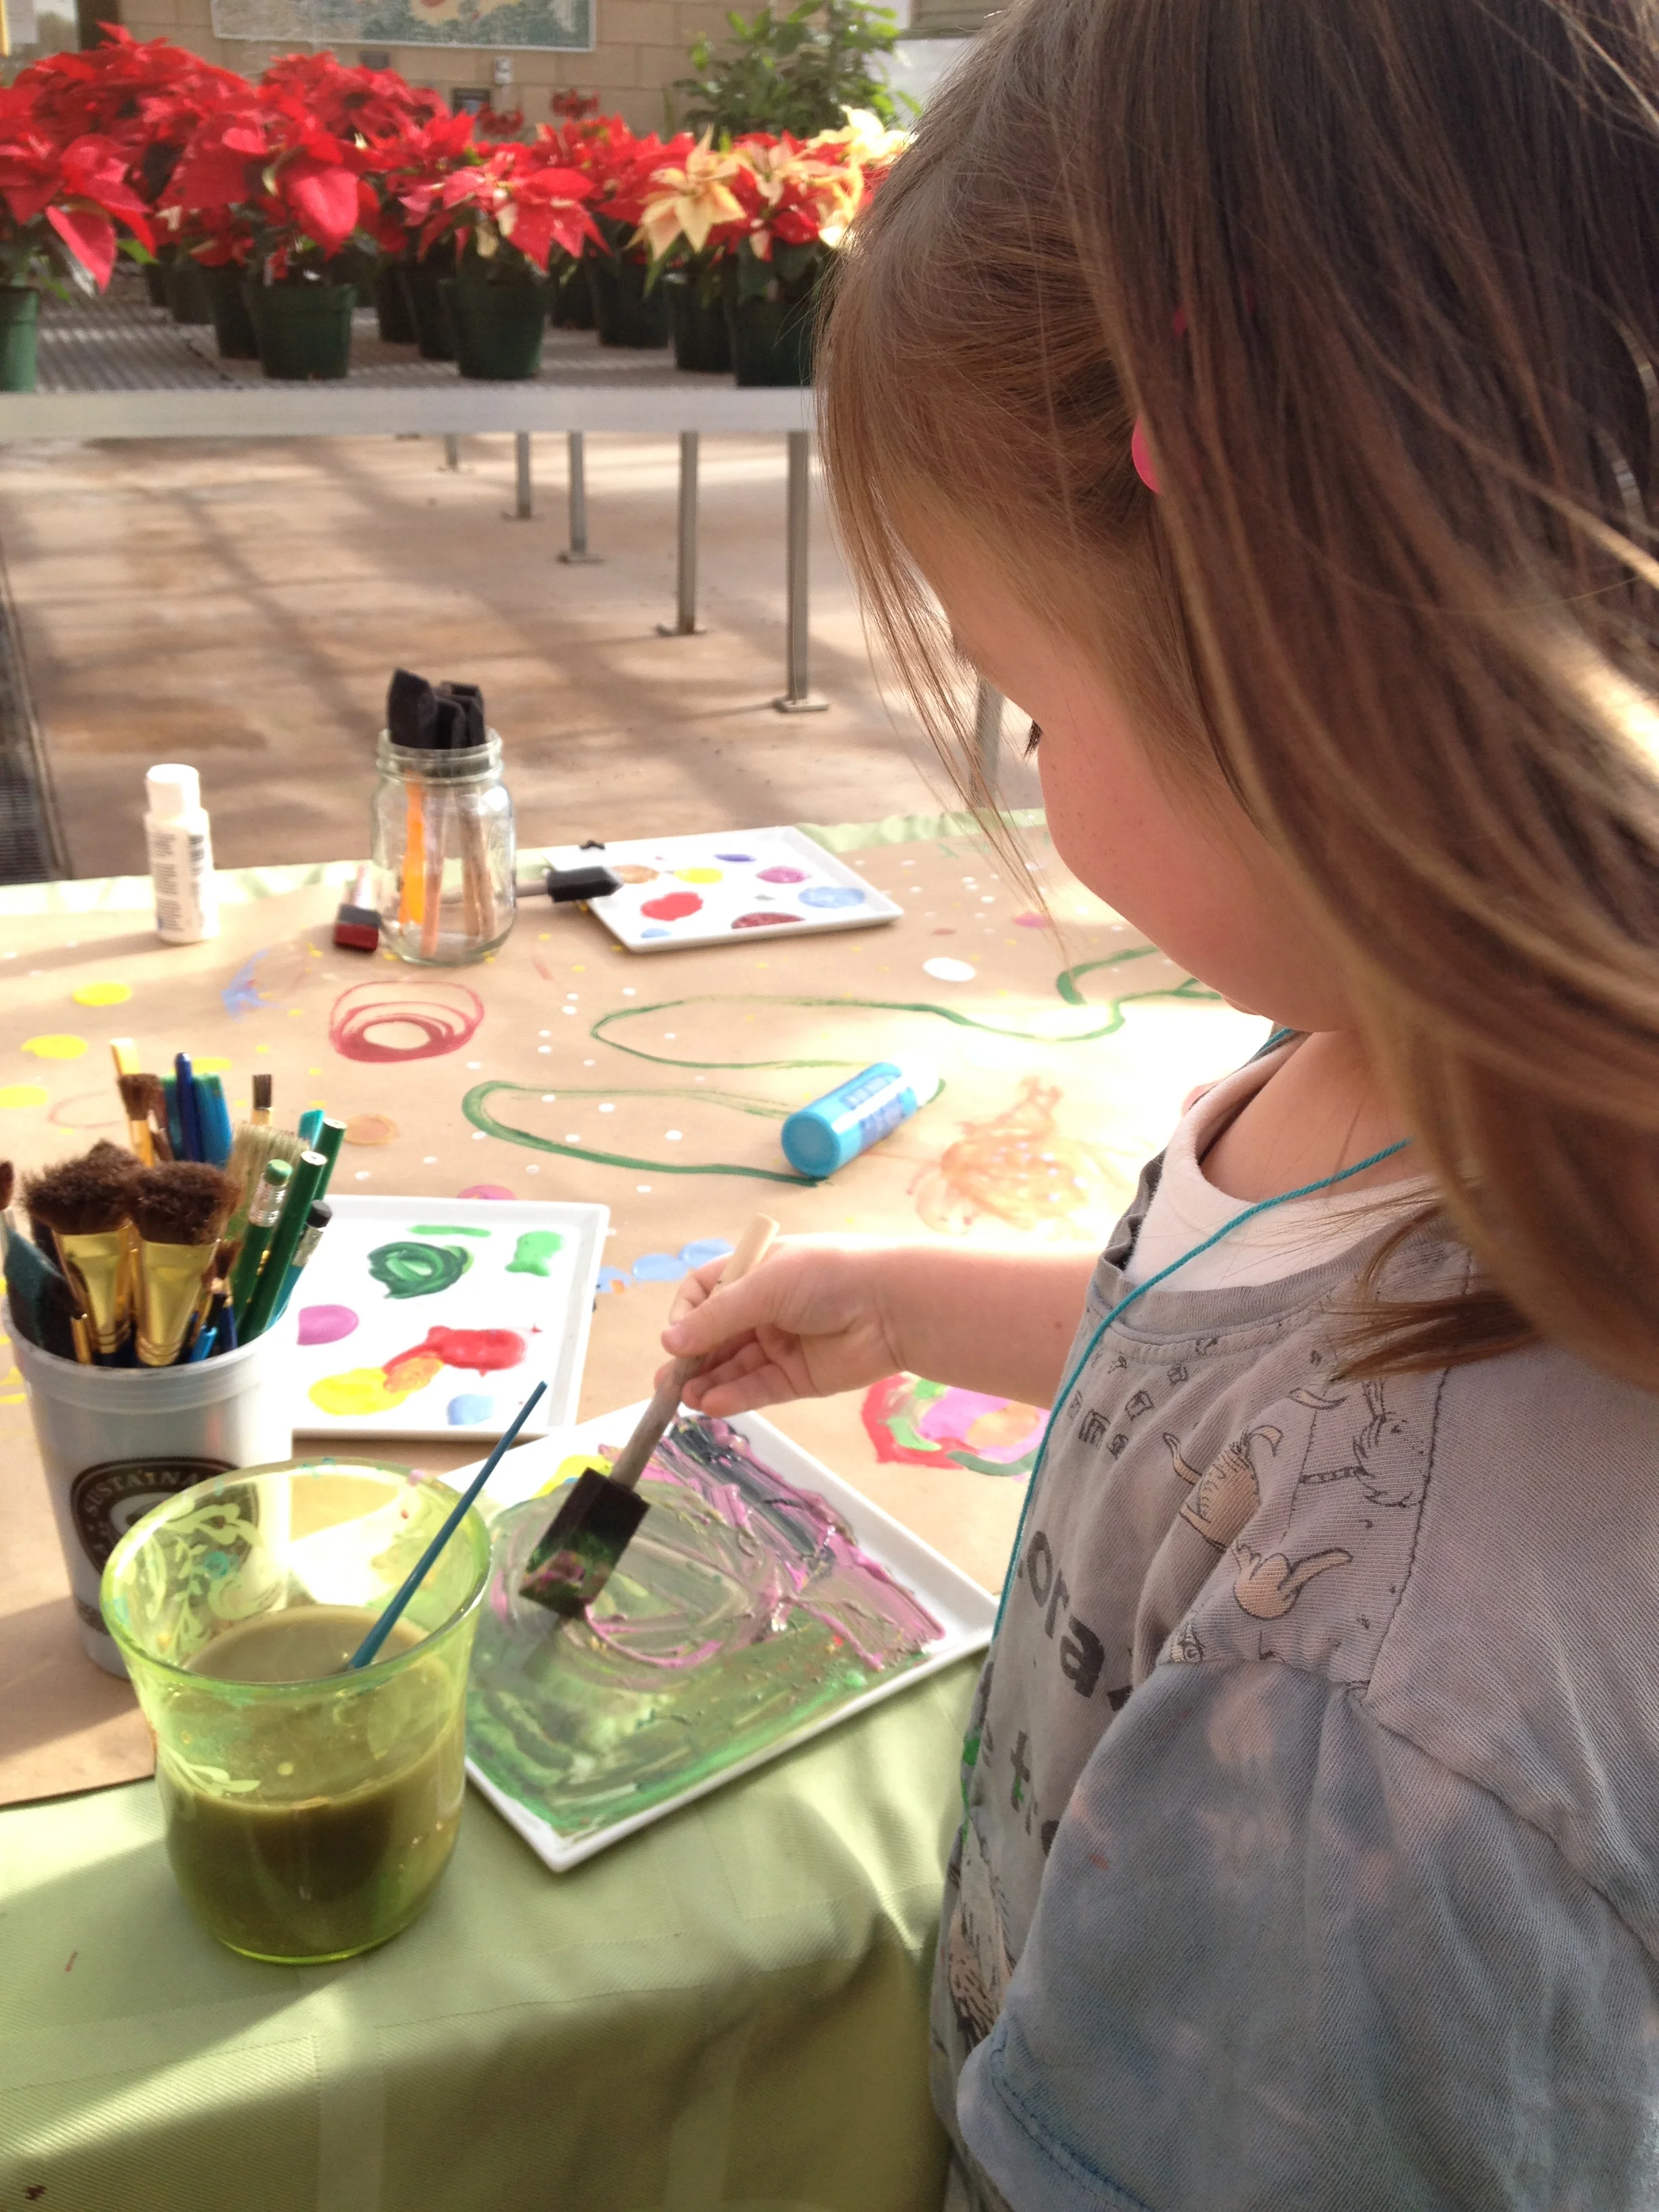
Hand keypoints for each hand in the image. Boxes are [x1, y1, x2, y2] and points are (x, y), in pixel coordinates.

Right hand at [658, 1239, 902, 1415]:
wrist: (892, 1306)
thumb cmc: (827, 1276)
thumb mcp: (765, 1285)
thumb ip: (717, 1317)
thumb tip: (669, 1342)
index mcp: (756, 1273)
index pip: (705, 1292)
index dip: (686, 1314)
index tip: (676, 1337)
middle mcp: (765, 1308)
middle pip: (715, 1336)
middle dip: (690, 1358)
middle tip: (667, 1383)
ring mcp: (781, 1344)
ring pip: (733, 1367)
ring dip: (706, 1381)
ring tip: (684, 1398)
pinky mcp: (798, 1378)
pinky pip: (758, 1388)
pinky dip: (732, 1396)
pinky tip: (711, 1403)